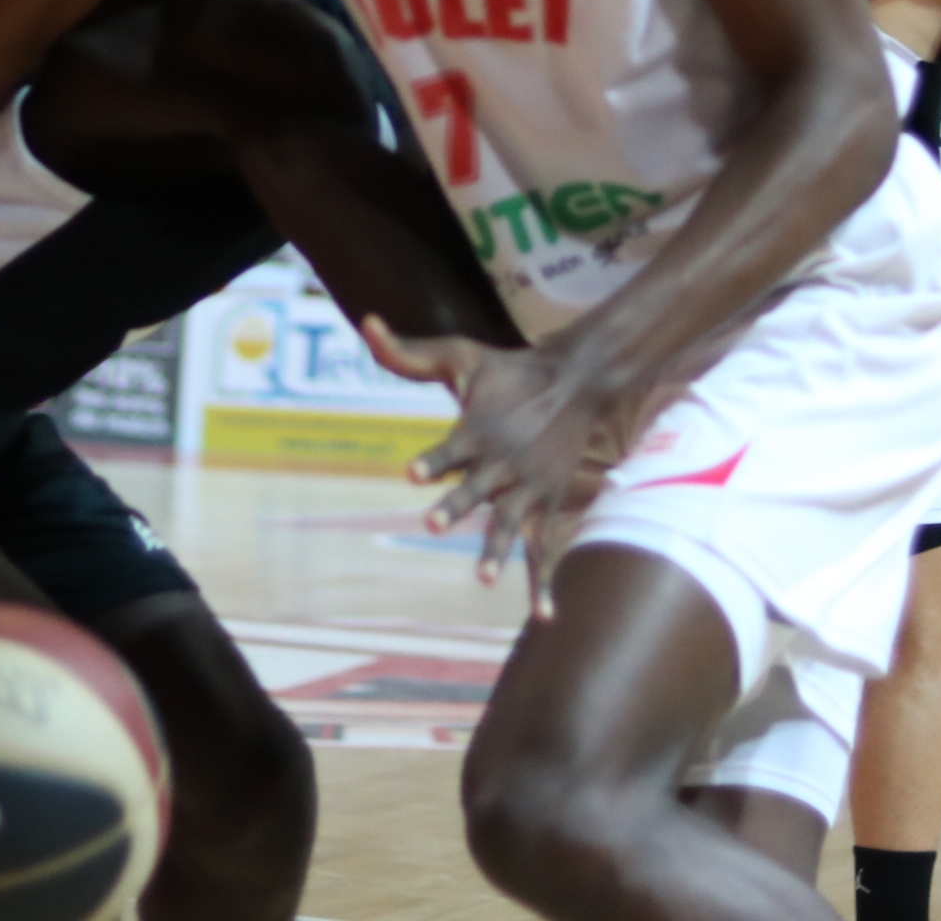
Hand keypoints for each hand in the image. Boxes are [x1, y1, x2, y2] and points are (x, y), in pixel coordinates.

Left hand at [364, 314, 631, 620]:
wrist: (575, 381)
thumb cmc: (508, 371)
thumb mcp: (459, 354)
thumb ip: (409, 351)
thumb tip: (366, 322)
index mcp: (475, 430)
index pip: (447, 450)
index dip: (430, 462)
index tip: (411, 473)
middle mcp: (501, 461)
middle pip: (474, 490)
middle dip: (455, 506)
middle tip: (432, 522)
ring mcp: (526, 486)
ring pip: (508, 523)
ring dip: (494, 550)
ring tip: (481, 576)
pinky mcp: (546, 503)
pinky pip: (543, 548)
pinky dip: (543, 583)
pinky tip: (542, 618)